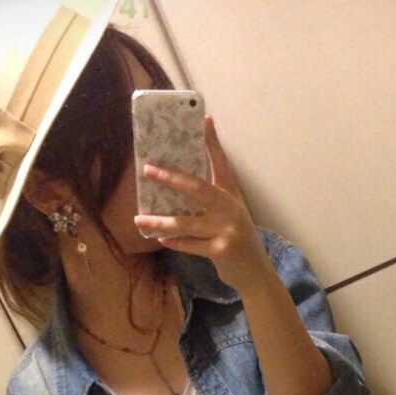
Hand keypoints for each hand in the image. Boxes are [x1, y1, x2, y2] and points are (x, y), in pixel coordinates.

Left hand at [135, 116, 270, 293]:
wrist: (255, 273)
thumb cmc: (237, 240)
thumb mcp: (231, 214)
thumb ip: (212, 199)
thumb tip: (179, 186)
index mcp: (231, 195)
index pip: (221, 163)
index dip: (212, 141)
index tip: (204, 120)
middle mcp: (230, 208)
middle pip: (197, 188)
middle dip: (170, 178)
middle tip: (148, 170)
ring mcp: (226, 229)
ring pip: (186, 222)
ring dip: (160, 221)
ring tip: (140, 219)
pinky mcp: (220, 250)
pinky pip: (190, 245)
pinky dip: (175, 242)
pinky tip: (160, 238)